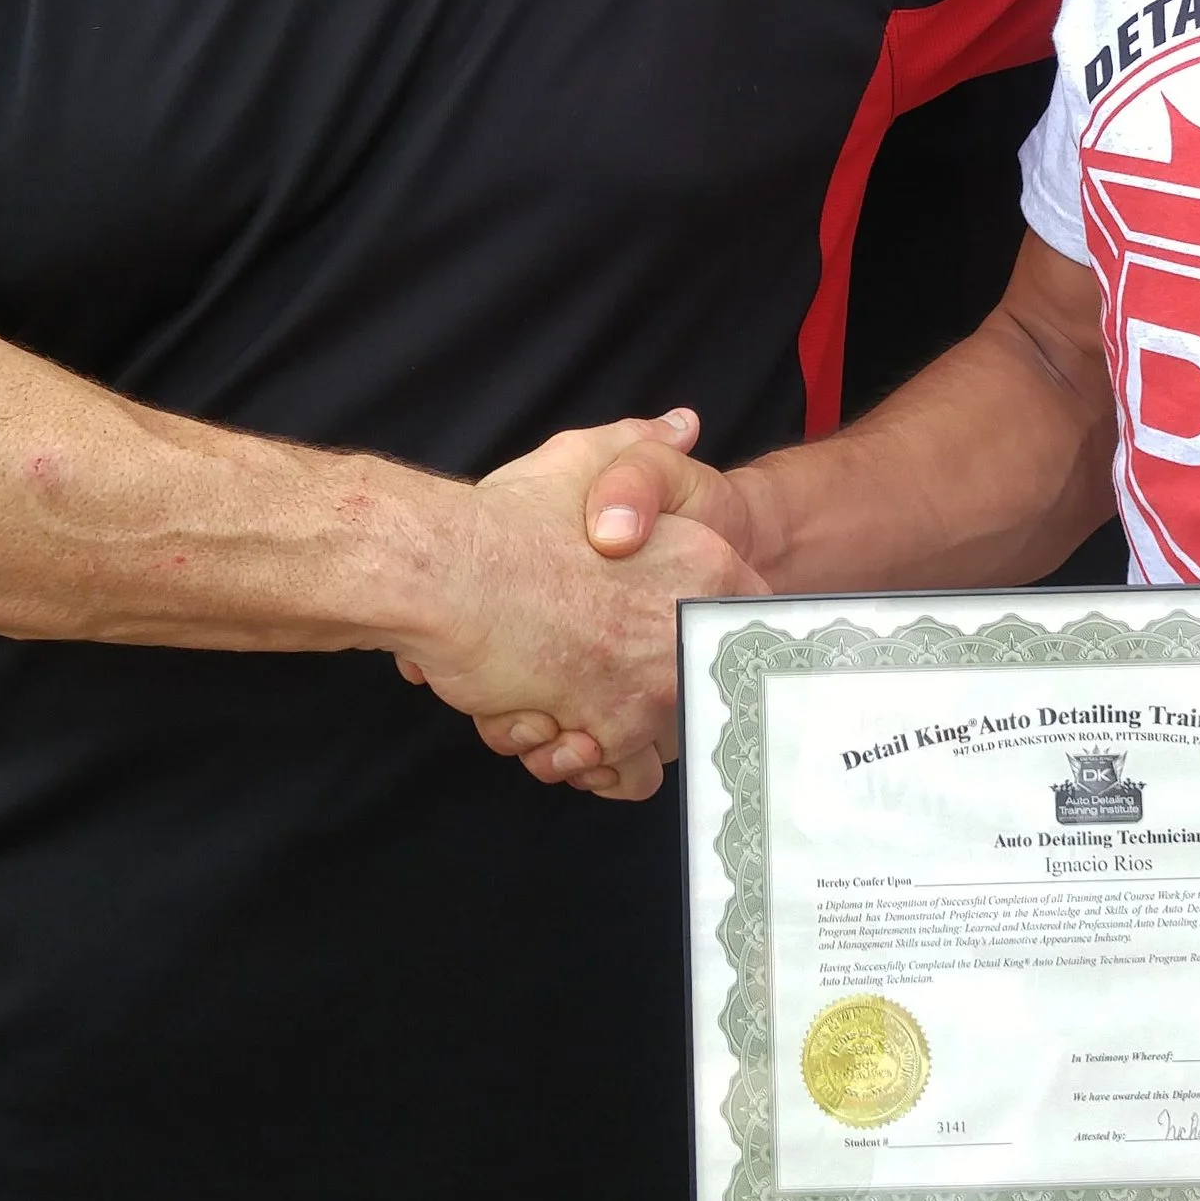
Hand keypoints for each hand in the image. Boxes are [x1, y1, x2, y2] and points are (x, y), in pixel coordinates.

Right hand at [394, 416, 761, 800]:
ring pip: (668, 739)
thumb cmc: (507, 518)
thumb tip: (685, 426)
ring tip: (570, 704)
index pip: (754, 625)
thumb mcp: (583, 456)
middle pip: (708, 688)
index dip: (718, 639)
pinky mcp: (609, 731)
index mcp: (705, 565)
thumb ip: (643, 445)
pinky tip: (559, 731)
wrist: (444, 572)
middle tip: (605, 669)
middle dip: (658, 690)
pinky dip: (596, 766)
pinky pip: (626, 774)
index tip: (679, 644)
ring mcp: (655, 686)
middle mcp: (691, 631)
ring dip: (624, 733)